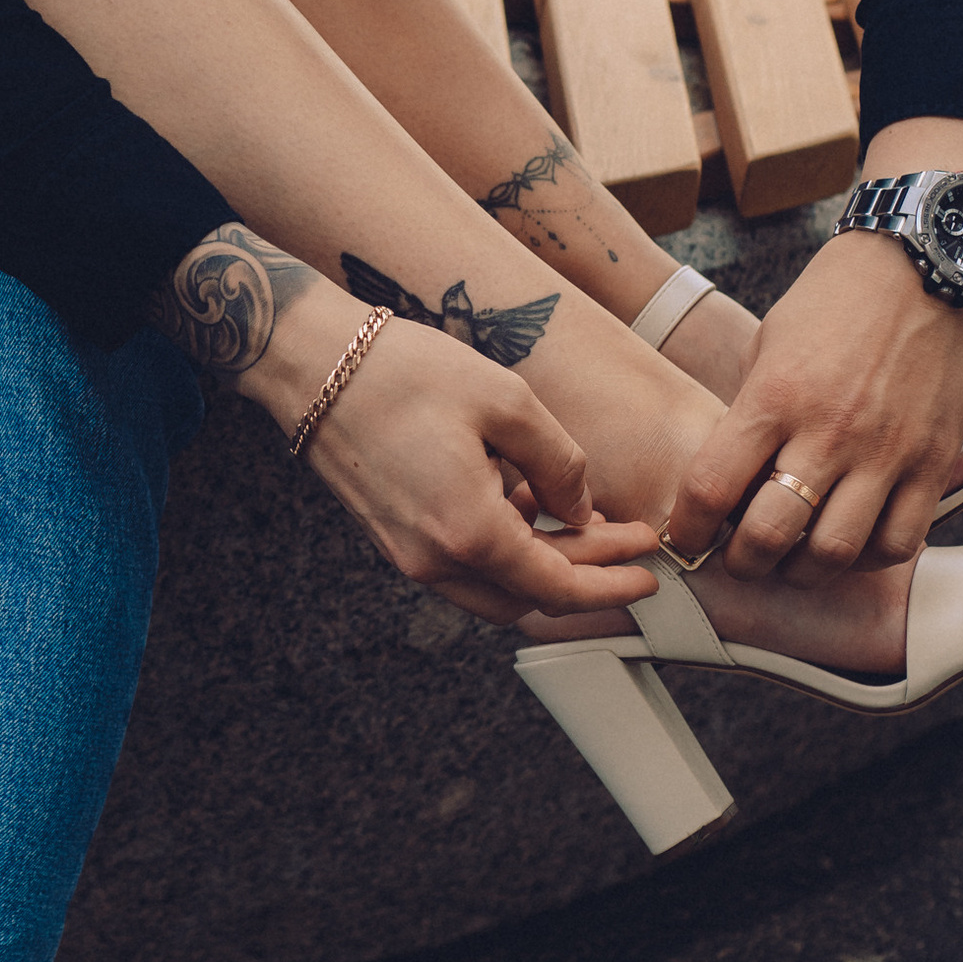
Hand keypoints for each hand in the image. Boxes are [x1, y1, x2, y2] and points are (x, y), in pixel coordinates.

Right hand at [152, 222, 656, 629]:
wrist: (313, 363)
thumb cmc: (404, 372)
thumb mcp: (508, 401)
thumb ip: (560, 464)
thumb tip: (580, 510)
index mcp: (469, 531)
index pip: (558, 588)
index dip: (612, 586)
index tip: (649, 574)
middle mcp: (434, 559)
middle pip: (529, 598)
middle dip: (586, 576)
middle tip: (630, 545)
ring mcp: (408, 555)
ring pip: (494, 588)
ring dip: (544, 566)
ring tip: (584, 522)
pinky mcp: (393, 538)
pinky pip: (463, 566)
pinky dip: (505, 551)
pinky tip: (525, 504)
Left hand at [670, 205, 962, 581]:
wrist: (927, 260)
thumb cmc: (839, 297)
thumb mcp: (772, 342)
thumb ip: (754, 411)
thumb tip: (734, 475)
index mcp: (774, 397)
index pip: (711, 488)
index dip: (688, 529)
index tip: (686, 538)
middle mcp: (828, 432)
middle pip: (769, 535)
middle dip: (743, 562)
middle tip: (740, 559)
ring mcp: (885, 451)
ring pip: (834, 552)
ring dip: (804, 571)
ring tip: (794, 561)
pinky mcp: (935, 461)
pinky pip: (900, 541)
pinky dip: (870, 558)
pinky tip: (854, 546)